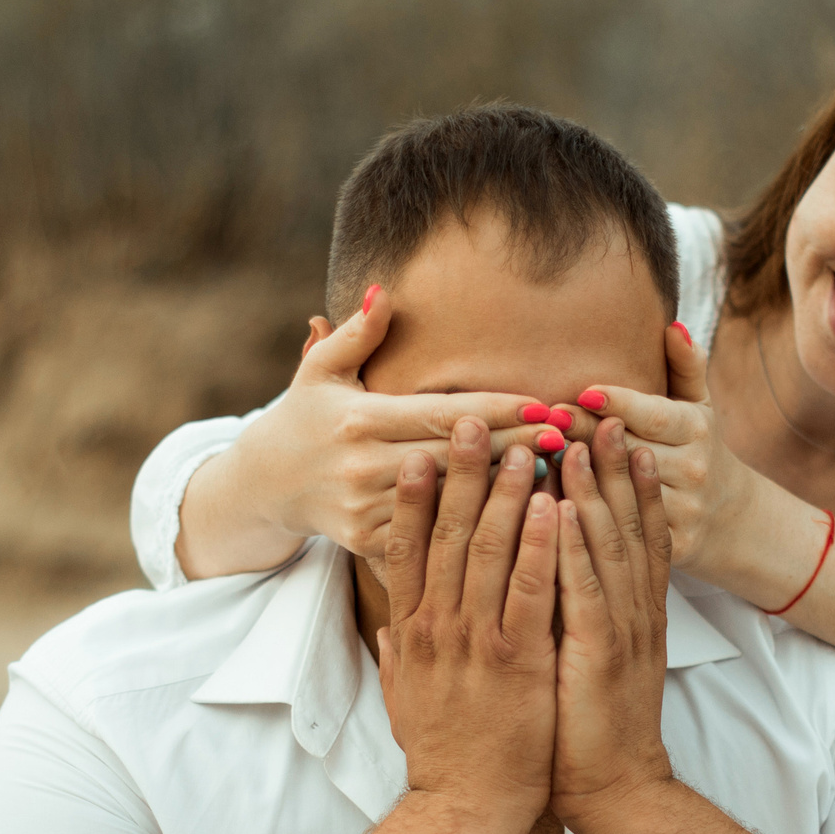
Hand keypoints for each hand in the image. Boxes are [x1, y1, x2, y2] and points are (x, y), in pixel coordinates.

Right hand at [186, 288, 567, 572]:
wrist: (262, 486)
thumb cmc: (303, 416)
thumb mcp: (321, 368)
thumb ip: (357, 332)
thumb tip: (385, 289)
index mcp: (358, 419)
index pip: (441, 413)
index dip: (495, 410)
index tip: (544, 405)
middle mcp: (363, 467)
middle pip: (457, 458)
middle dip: (517, 446)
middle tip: (572, 437)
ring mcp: (366, 510)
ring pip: (451, 502)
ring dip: (506, 490)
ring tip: (562, 474)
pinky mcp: (370, 543)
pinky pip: (434, 536)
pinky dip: (476, 526)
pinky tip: (521, 517)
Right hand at [379, 418, 560, 823]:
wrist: (467, 806)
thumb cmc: (445, 752)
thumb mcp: (404, 697)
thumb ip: (396, 652)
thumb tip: (388, 623)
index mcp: (410, 631)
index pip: (406, 548)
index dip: (414, 497)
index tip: (420, 449)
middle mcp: (437, 627)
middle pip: (446, 534)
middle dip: (460, 472)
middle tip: (468, 419)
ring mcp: (476, 641)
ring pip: (489, 550)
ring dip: (507, 492)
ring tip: (523, 445)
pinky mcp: (518, 660)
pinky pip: (532, 590)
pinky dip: (541, 544)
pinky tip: (555, 507)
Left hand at [551, 419, 674, 828]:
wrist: (615, 789)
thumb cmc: (586, 729)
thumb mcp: (582, 659)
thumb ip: (571, 615)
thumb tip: (544, 577)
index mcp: (627, 611)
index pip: (632, 531)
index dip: (624, 479)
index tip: (614, 431)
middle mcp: (632, 611)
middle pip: (626, 523)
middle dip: (612, 466)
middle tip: (602, 412)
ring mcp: (621, 630)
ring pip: (606, 545)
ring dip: (590, 489)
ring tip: (574, 439)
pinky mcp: (599, 654)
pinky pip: (586, 590)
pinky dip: (573, 546)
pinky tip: (560, 509)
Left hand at [561, 321, 748, 573]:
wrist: (730, 518)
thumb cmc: (697, 447)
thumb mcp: (700, 404)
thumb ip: (685, 364)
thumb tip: (671, 324)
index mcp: (697, 429)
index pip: (651, 414)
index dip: (616, 404)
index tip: (582, 393)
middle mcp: (693, 470)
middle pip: (629, 451)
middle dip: (585, 437)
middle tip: (544, 424)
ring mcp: (682, 510)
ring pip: (621, 494)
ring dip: (579, 478)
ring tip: (538, 460)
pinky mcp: (669, 547)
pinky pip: (621, 531)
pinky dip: (586, 520)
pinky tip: (552, 506)